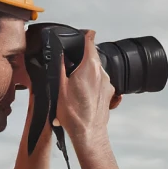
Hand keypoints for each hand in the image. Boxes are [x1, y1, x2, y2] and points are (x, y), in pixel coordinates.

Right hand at [54, 30, 114, 148]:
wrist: (89, 135)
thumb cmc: (74, 115)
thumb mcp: (59, 86)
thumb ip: (60, 66)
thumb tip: (58, 53)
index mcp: (90, 67)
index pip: (90, 41)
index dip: (85, 35)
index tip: (83, 33)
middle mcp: (102, 74)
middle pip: (92, 57)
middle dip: (81, 59)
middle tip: (68, 66)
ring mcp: (107, 85)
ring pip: (95, 72)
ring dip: (85, 74)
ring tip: (72, 87)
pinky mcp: (109, 95)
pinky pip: (99, 84)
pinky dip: (89, 86)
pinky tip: (80, 97)